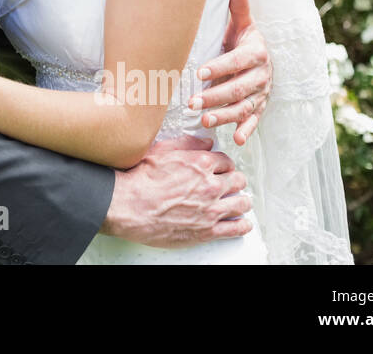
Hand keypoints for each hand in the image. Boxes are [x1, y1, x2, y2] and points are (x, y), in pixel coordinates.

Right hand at [101, 136, 253, 246]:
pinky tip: (241, 223)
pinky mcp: (208, 230)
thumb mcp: (161, 151)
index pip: (227, 161)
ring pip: (242, 203)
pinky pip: (237, 228)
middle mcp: (211, 185)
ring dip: (241, 202)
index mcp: (201, 163)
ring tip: (238, 203)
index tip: (222, 170)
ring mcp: (211, 209)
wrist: (129, 206)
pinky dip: (242, 225)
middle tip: (230, 185)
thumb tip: (205, 141)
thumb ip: (187, 144)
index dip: (224, 165)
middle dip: (235, 181)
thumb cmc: (140, 179)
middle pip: (238, 180)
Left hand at [186, 0, 271, 144]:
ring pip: (243, 107)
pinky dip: (247, 131)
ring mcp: (261, 93)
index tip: (200, 72)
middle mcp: (261, 76)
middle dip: (215, 96)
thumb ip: (239, 9)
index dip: (220, 67)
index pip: (237, 61)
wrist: (263, 58)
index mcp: (256, 53)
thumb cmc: (244, 39)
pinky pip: (254, 121)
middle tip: (192, 103)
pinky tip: (236, 140)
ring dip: (225, 116)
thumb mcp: (243, 24)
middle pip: (238, 88)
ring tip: (203, 121)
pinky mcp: (260, 107)